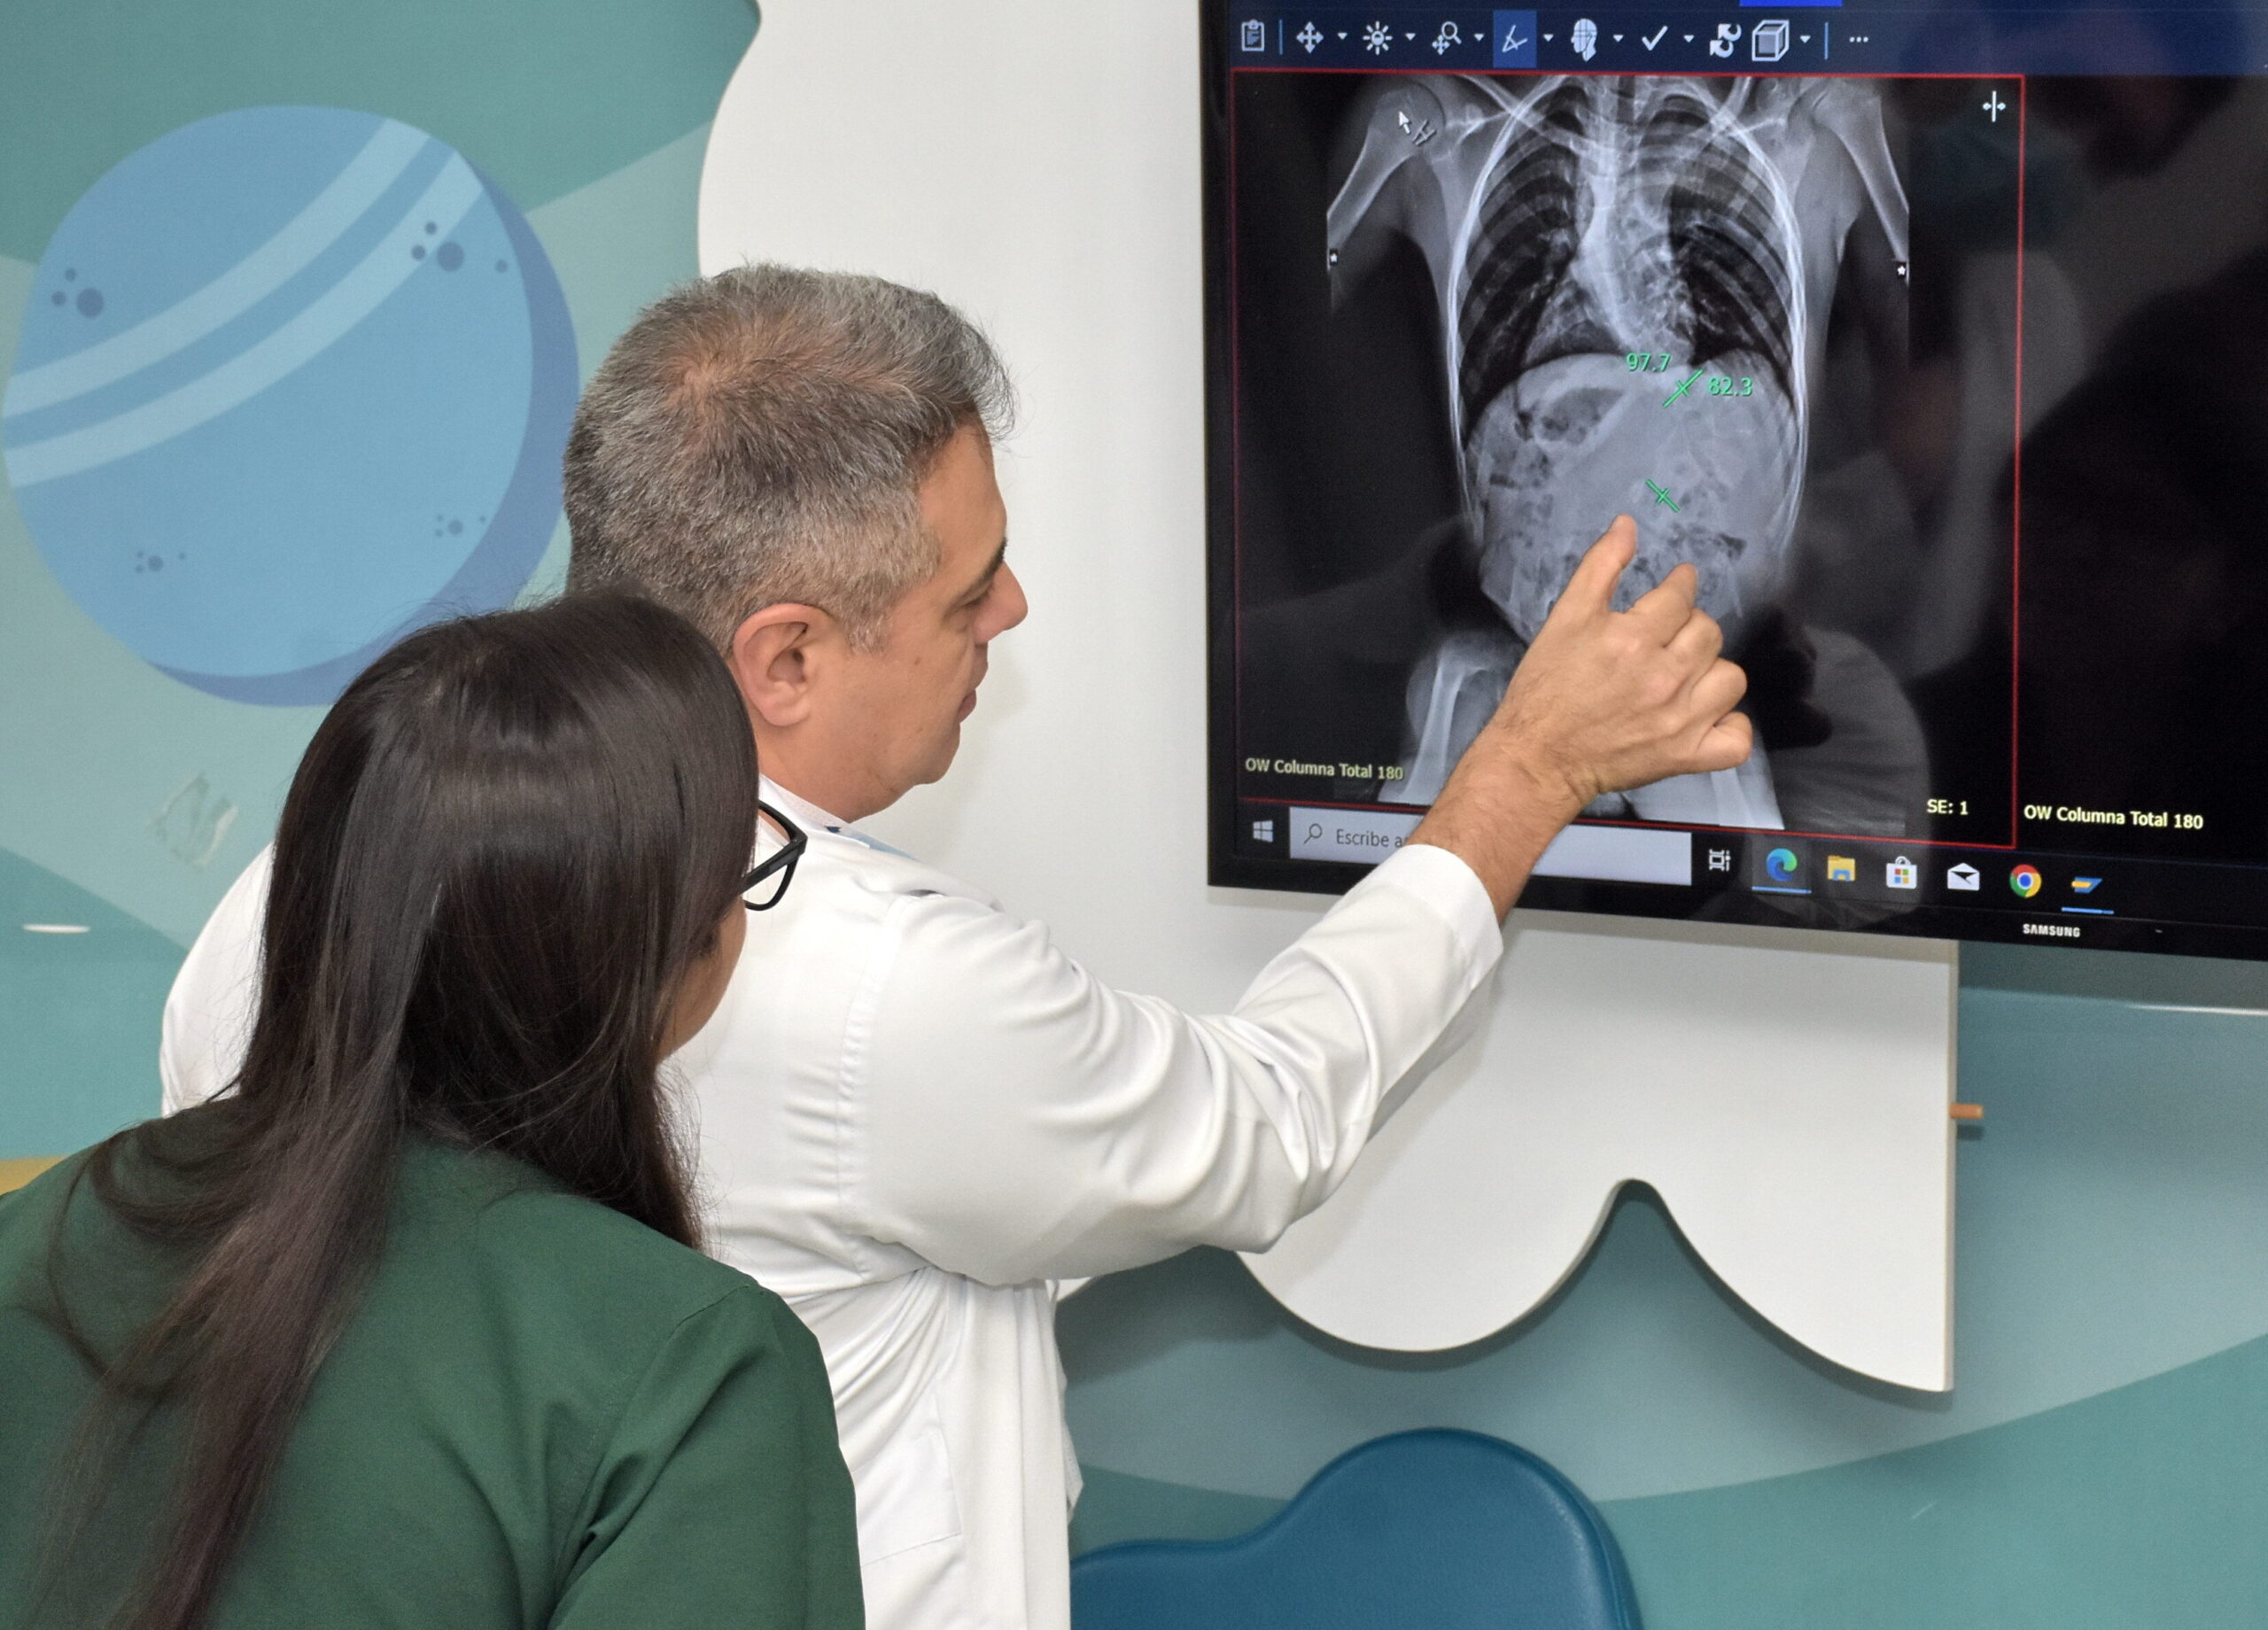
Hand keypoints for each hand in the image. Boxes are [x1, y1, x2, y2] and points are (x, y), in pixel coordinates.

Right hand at [1489, 515, 1751, 806]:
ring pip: (1730, 678)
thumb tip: (1628, 524)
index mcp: (1633, 638)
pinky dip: (1729, 725)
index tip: (1675, 589)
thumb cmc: (1545, 689)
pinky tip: (1705, 714)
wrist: (1538, 759)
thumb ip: (1600, 567)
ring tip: (1683, 675)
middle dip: (1689, 626)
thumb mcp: (1564, 618)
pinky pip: (1737, 738)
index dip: (1679, 587)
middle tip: (1666, 637)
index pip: (1680, 596)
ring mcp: (1680, 720)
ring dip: (1711, 671)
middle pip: (1709, 632)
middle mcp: (1664, 677)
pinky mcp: (1686, 756)